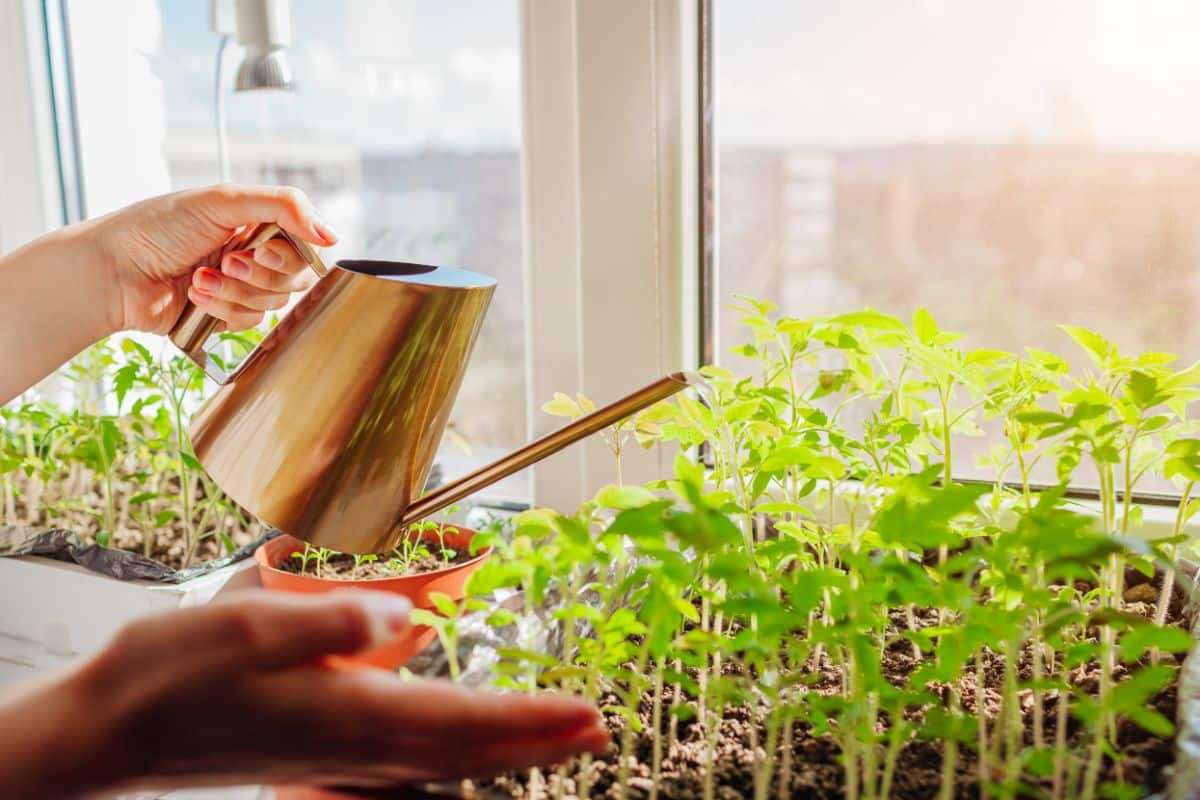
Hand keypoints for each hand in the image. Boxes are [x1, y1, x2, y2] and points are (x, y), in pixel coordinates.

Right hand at [0, 591, 607, 795]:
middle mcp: (355, 745)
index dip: (530, 720)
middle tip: (596, 730)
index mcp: (348, 711)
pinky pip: (411, 761)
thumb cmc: (171, 674)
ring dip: (506, 750)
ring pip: (444, 761)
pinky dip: (456, 752)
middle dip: (538, 743)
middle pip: (468, 751)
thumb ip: (329, 623)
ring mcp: (338, 757)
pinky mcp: (321, 753)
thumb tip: (402, 616)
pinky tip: (463, 742)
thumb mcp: (244, 626)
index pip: (463, 720)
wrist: (113, 732)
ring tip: (553, 738)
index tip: (585, 715)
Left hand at [92, 183, 335, 334]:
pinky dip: (224, 309)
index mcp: (256, 221)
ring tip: (200, 277)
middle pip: (297, 275)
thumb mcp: (221, 200)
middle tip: (227, 260)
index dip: (292, 250)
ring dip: (236, 290)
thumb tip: (331, 235)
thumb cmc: (156, 227)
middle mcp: (254, 253)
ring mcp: (242, 286)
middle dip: (260, 272)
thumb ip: (283, 206)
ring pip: (275, 302)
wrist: (114, 272)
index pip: (305, 241)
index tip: (261, 246)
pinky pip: (252, 322)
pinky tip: (195, 296)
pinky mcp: (228, 316)